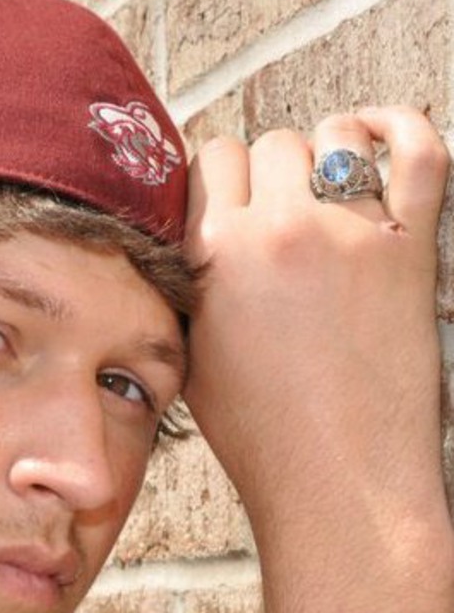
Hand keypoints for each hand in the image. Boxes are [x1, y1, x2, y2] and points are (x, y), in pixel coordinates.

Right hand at [183, 107, 453, 612]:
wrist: (338, 483)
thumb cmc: (263, 433)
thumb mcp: (193, 351)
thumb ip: (191, 278)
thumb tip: (203, 230)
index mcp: (213, 253)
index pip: (211, 157)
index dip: (224, 178)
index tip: (237, 200)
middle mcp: (277, 230)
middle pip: (270, 142)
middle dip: (273, 174)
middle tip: (284, 215)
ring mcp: (348, 233)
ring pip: (335, 135)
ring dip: (330, 154)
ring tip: (333, 196)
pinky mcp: (410, 248)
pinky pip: (420, 149)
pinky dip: (405, 128)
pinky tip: (386, 136)